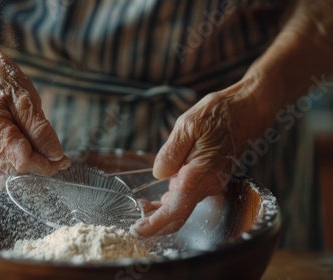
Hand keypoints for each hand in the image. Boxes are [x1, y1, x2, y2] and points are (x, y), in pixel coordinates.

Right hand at [0, 37, 69, 183]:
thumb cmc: (4, 83)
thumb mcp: (27, 100)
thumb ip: (40, 130)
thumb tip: (56, 155)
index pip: (22, 159)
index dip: (46, 164)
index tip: (63, 160)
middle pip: (17, 169)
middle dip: (42, 168)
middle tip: (61, 160)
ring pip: (12, 173)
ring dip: (33, 170)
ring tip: (50, 159)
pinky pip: (2, 173)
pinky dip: (20, 173)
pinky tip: (34, 165)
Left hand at [132, 77, 270, 236]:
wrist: (248, 110)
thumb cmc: (220, 114)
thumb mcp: (188, 125)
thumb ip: (171, 152)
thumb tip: (159, 174)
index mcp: (200, 173)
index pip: (175, 209)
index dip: (155, 224)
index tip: (137, 230)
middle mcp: (208, 184)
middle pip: (178, 215)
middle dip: (155, 222)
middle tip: (133, 222)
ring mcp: (211, 183)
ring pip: (183, 207)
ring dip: (161, 212)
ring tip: (139, 207)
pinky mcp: (211, 179)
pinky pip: (189, 197)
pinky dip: (172, 202)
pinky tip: (157, 199)